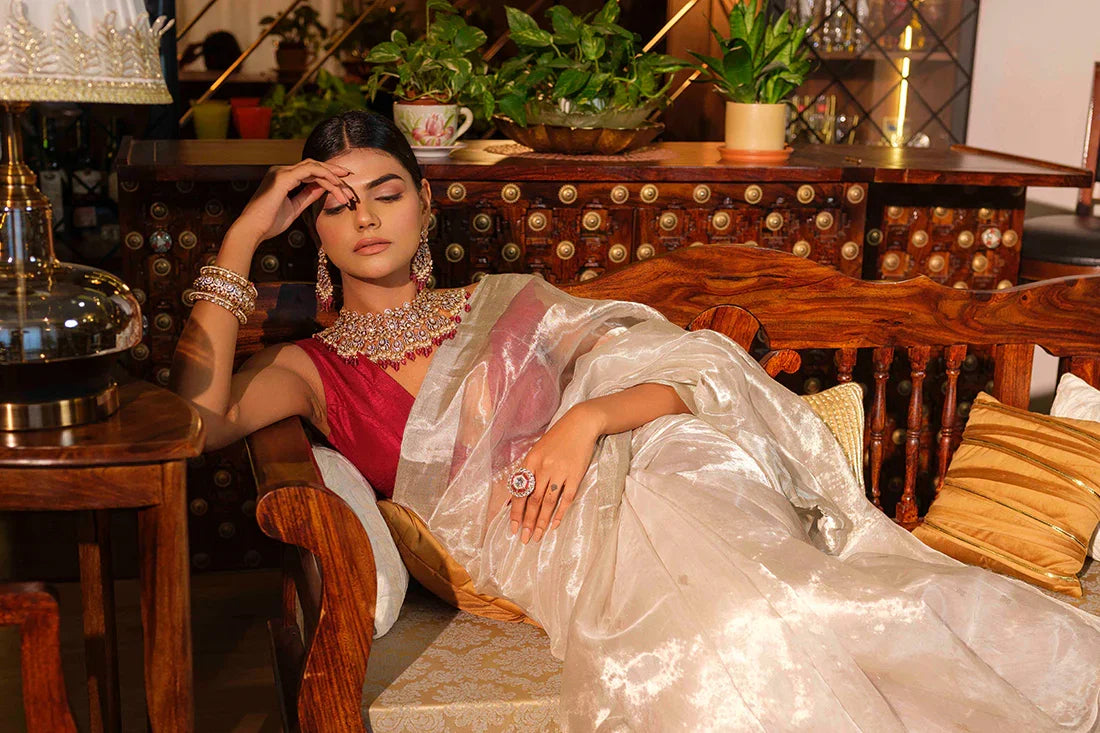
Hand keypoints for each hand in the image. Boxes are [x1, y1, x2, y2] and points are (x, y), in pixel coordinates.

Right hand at [231, 159, 357, 246]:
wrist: (252, 230)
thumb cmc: (269, 223)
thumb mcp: (294, 208)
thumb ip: (307, 196)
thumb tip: (323, 189)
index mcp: (282, 177)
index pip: (309, 172)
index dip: (327, 177)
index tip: (343, 187)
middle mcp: (281, 171)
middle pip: (313, 166)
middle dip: (333, 171)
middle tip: (349, 179)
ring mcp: (281, 172)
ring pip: (314, 167)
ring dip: (332, 177)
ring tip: (345, 189)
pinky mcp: (283, 177)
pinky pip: (310, 171)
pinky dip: (325, 176)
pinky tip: (335, 185)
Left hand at [510, 404, 602, 543]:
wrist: (580, 425)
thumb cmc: (557, 438)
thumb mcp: (537, 450)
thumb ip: (529, 470)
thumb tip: (518, 495)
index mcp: (530, 461)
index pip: (520, 491)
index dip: (516, 511)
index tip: (513, 527)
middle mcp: (543, 467)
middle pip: (533, 500)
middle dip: (527, 521)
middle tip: (524, 538)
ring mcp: (560, 472)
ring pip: (548, 502)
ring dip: (541, 521)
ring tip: (537, 536)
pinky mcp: (575, 475)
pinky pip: (566, 498)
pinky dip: (560, 513)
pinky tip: (554, 524)